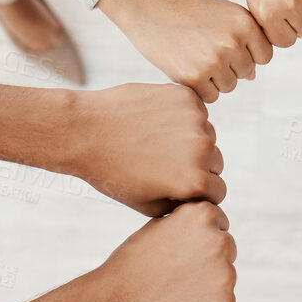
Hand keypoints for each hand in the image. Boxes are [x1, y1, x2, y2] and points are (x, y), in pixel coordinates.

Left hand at [60, 84, 226, 213]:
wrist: (84, 131)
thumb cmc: (112, 172)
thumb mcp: (147, 205)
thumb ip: (182, 205)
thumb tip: (203, 202)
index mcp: (194, 181)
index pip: (217, 190)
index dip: (197, 191)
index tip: (176, 185)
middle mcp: (201, 149)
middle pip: (216, 162)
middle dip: (197, 165)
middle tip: (163, 162)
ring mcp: (195, 120)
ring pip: (207, 135)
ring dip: (191, 139)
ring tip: (155, 142)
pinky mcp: (185, 96)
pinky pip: (196, 111)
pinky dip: (181, 117)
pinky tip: (154, 123)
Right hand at [73, 201, 235, 301]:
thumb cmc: (132, 265)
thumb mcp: (158, 226)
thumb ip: (189, 222)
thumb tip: (212, 225)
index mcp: (203, 215)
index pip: (217, 222)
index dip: (196, 238)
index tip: (177, 251)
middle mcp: (220, 240)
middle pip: (226, 248)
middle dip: (207, 258)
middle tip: (176, 273)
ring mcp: (226, 274)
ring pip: (224, 275)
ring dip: (208, 282)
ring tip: (174, 290)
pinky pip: (223, 301)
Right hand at [96, 0, 272, 102]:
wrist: (148, 4)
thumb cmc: (186, 8)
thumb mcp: (222, 14)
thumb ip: (244, 41)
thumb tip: (253, 76)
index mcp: (245, 22)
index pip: (264, 56)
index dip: (246, 53)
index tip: (225, 42)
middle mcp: (233, 41)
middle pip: (245, 72)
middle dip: (228, 65)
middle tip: (203, 47)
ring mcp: (213, 60)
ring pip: (229, 86)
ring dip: (214, 78)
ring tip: (194, 55)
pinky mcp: (193, 76)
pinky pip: (210, 96)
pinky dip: (199, 87)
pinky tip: (185, 65)